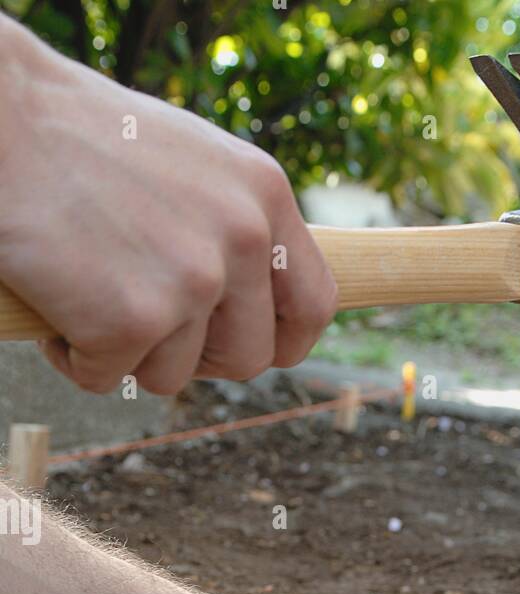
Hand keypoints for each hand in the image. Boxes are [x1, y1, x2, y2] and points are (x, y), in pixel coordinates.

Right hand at [0, 18, 336, 394]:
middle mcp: (242, 238)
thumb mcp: (192, 167)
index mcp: (264, 196)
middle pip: (248, 358)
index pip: (314, 304)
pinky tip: (54, 297)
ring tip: (87, 289)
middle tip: (143, 324)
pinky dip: (73, 356)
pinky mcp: (132, 320)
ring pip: (173, 375)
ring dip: (126, 352)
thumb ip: (232, 227)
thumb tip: (254, 303)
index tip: (243, 345)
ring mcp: (192, 281)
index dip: (282, 341)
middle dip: (194, 359)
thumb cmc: (80, 140)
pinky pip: (107, 378)